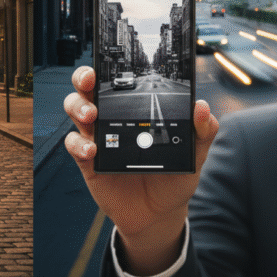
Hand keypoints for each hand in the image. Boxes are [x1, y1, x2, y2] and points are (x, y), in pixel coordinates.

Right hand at [63, 65, 218, 275]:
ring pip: (74, 111)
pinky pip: (75, 145)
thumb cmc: (173, 178)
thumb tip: (202, 107)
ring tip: (92, 116)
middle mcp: (111, 119)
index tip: (107, 62)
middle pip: (86, 89)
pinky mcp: (88, 161)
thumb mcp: (193, 154)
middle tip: (91, 81)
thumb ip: (202, 132)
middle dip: (83, 78)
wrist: (159, 214)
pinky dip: (79, 144)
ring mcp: (98, 138)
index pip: (116, 81)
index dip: (107, 67)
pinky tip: (92, 150)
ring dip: (78, 108)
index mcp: (133, 110)